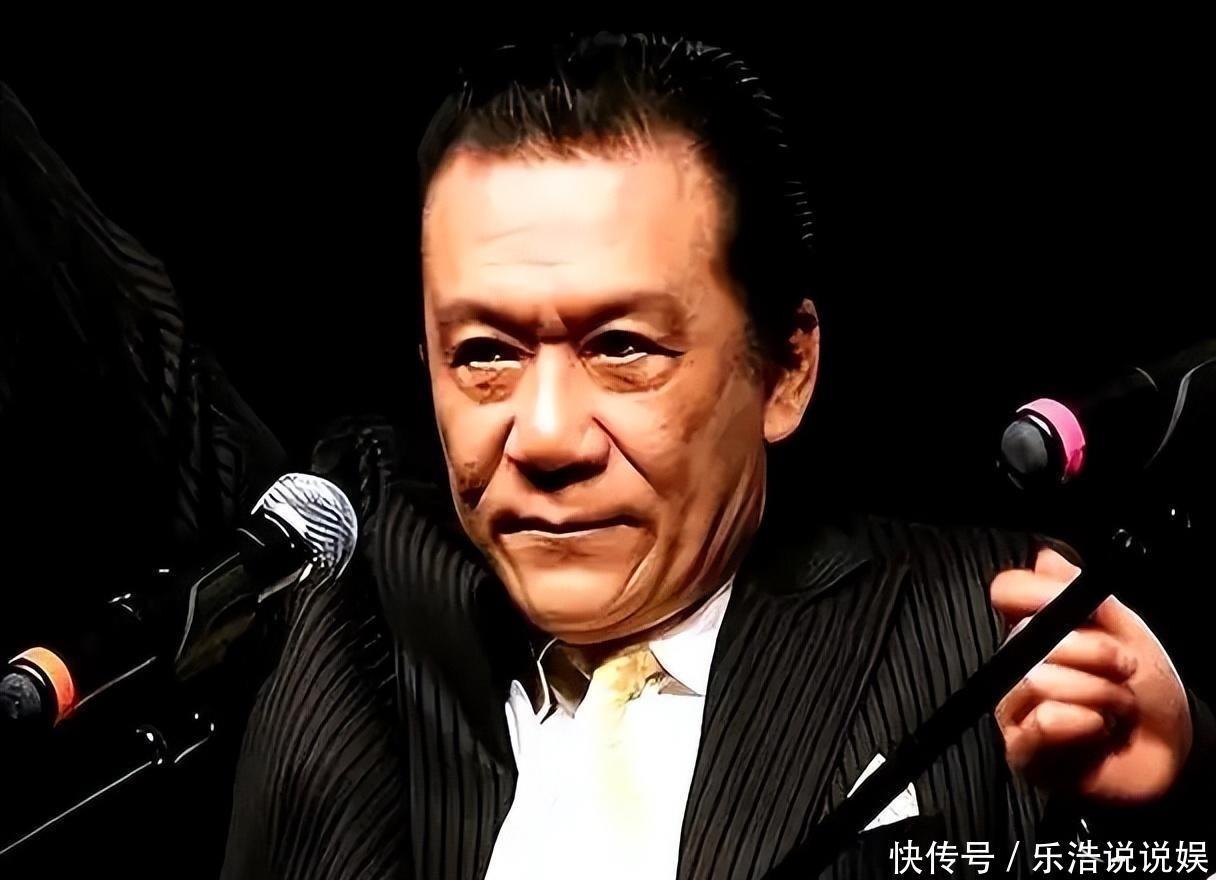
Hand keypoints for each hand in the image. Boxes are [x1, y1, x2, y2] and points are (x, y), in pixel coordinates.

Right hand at [991, 548, 1192, 802]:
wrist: (1174, 752)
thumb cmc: (1148, 693)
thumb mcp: (1125, 630)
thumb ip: (1083, 593)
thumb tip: (1044, 558)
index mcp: (1037, 632)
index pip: (1008, 593)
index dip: (1042, 594)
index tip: (1086, 608)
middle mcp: (1018, 666)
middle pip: (1026, 635)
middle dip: (1093, 652)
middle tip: (1123, 669)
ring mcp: (1016, 710)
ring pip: (1036, 681)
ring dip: (1096, 694)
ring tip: (1115, 708)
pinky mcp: (1024, 752)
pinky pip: (1041, 722)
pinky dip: (1081, 723)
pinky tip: (1098, 729)